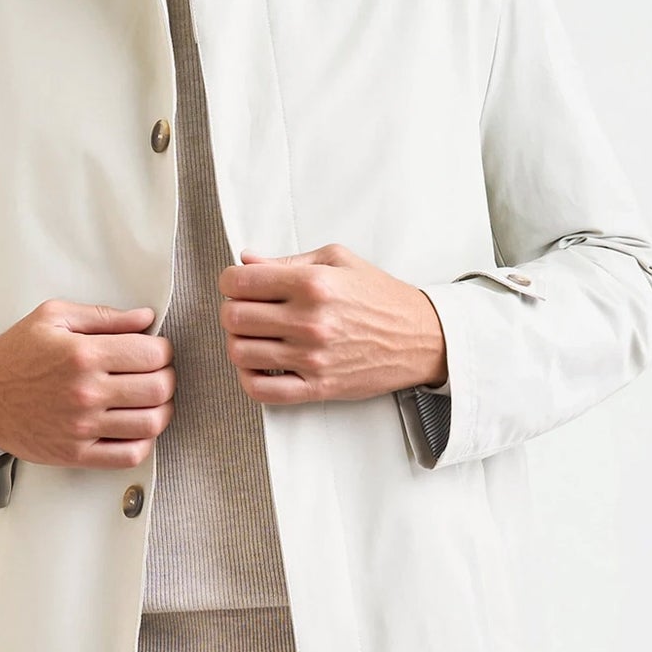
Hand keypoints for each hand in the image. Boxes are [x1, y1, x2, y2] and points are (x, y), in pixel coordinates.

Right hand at [0, 300, 174, 466]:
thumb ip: (104, 317)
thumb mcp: (53, 317)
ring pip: (152, 423)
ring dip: (162, 409)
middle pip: (159, 388)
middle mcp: (86, 393)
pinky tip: (137, 426)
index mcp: (82, 354)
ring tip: (151, 400)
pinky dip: (145, 441)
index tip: (155, 350)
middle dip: (166, 377)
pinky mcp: (77, 454)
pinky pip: (130, 455)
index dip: (162, 350)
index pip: (152, 354)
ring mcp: (82, 427)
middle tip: (156, 373)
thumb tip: (146, 318)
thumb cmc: (15, 354)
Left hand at [217, 244, 448, 406]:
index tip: (236, 284)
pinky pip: (262, 390)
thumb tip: (247, 261)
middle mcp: (310, 321)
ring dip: (238, 342)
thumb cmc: (381, 297)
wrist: (422, 338)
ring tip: (253, 336)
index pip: (240, 282)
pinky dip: (248, 377)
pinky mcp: (318, 387)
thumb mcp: (338, 261)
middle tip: (244, 309)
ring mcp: (312, 358)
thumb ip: (288, 261)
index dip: (229, 281)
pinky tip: (258, 365)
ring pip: (241, 353)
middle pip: (234, 317)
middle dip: (231, 310)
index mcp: (313, 283)